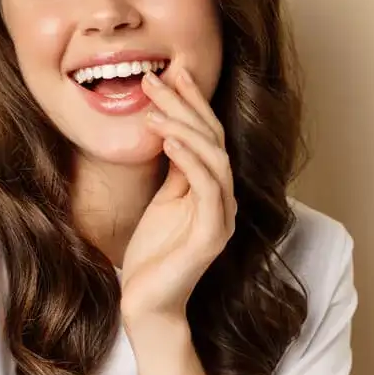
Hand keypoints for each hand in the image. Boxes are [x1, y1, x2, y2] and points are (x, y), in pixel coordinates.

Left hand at [117, 66, 236, 326]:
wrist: (148, 303)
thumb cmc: (153, 255)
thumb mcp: (162, 201)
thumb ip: (175, 170)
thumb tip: (172, 130)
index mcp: (212, 189)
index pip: (208, 135)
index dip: (192, 101)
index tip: (170, 71)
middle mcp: (224, 199)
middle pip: (213, 139)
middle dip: (186, 104)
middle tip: (157, 76)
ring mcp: (222, 218)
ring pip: (215, 159)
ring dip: (185, 128)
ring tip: (155, 108)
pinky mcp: (211, 236)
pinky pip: (208, 189)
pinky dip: (189, 160)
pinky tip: (167, 141)